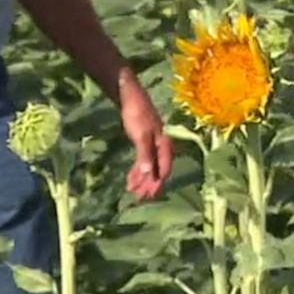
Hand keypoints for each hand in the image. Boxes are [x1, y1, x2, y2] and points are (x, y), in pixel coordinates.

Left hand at [118, 77, 172, 200]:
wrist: (130, 95)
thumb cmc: (137, 112)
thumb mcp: (140, 135)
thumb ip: (144, 154)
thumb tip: (147, 174)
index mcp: (164, 144)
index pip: (163, 168)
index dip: (157, 182)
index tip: (149, 195)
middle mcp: (161, 146)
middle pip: (157, 170)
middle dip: (148, 184)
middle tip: (138, 198)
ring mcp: (152, 144)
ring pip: (149, 167)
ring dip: (141, 179)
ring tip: (132, 191)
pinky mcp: (143, 142)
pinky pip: (142, 161)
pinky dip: (136, 171)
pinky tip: (130, 180)